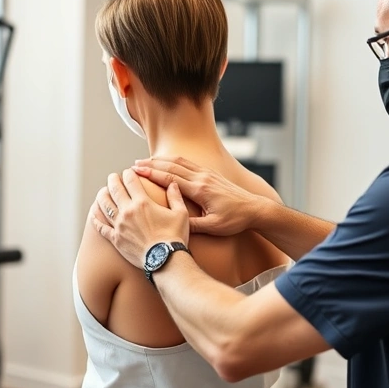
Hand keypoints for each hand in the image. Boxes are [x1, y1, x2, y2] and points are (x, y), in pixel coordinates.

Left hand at [93, 169, 190, 266]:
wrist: (165, 260)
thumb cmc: (175, 237)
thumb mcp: (181, 214)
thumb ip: (175, 196)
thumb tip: (172, 183)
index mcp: (143, 203)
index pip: (131, 181)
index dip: (129, 173)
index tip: (128, 172)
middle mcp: (128, 211)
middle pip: (114, 189)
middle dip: (113, 180)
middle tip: (113, 177)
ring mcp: (119, 225)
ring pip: (104, 205)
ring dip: (102, 196)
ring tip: (102, 192)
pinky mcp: (115, 239)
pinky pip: (101, 227)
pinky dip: (95, 219)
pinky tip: (93, 214)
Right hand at [132, 156, 267, 236]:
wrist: (255, 209)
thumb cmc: (235, 220)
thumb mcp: (213, 227)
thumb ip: (192, 225)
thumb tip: (172, 225)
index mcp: (200, 190)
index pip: (171, 178)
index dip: (152, 174)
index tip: (136, 171)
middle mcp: (202, 178)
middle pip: (172, 166)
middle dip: (151, 164)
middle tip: (133, 164)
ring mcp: (207, 174)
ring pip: (179, 162)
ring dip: (161, 160)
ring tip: (145, 161)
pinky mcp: (210, 174)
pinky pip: (188, 163)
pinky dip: (173, 160)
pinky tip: (165, 162)